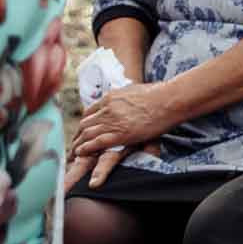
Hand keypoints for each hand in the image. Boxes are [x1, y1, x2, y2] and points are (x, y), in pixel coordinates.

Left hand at [67, 83, 181, 188]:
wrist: (169, 99)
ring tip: (73, 153)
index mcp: (111, 97)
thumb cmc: (160, 94)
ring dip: (78, 144)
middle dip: (78, 135)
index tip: (83, 130)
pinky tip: (80, 153)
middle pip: (85, 123)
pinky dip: (85, 148)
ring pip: (87, 133)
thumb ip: (127, 96)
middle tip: (74, 144)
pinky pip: (96, 142)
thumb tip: (130, 98)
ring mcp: (112, 120)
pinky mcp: (120, 133)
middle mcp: (108, 108)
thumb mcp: (137, 90)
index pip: (90, 111)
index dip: (85, 123)